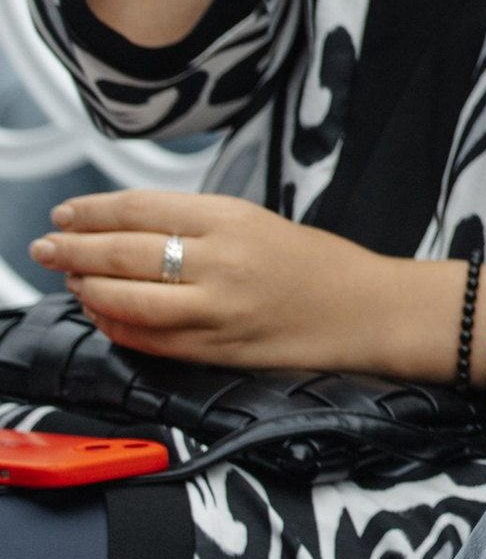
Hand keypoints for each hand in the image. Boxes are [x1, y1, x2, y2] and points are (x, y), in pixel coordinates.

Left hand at [31, 190, 422, 371]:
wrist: (366, 309)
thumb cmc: (318, 264)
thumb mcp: (257, 221)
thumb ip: (197, 224)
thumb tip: (127, 229)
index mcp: (231, 218)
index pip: (139, 208)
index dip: (91, 212)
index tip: (64, 213)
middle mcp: (220, 262)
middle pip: (123, 252)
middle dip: (73, 249)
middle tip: (45, 246)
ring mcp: (216, 310)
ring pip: (127, 299)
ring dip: (87, 290)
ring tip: (70, 281)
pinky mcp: (216, 350)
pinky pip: (148, 340)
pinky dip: (116, 327)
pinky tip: (102, 316)